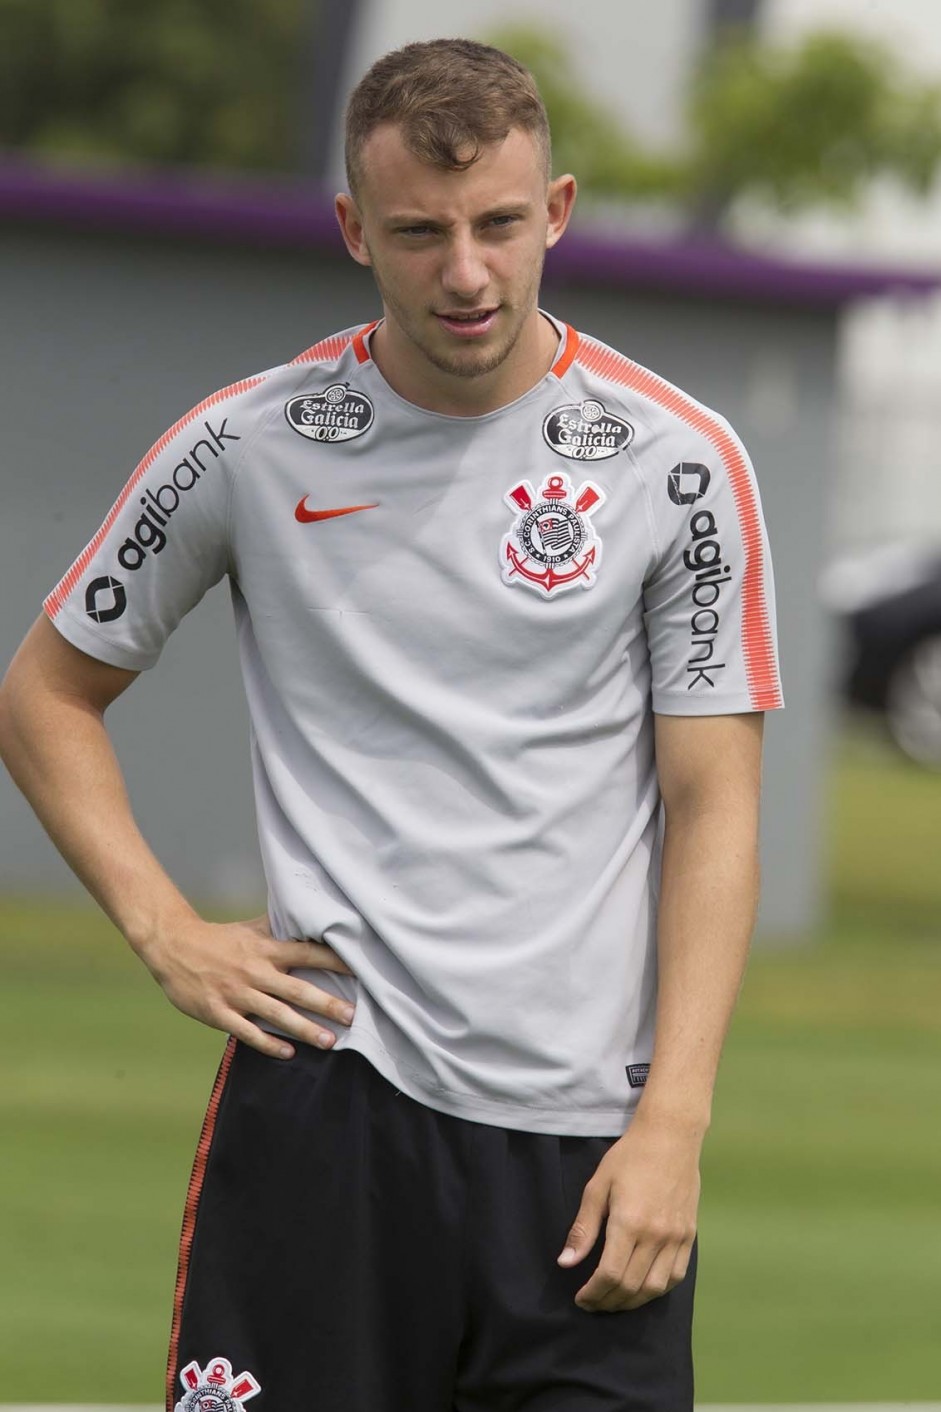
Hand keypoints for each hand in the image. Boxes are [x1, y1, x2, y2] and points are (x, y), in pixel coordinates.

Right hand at [138, 913, 355, 1058]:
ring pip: (276, 1014)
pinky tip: (288, 1053)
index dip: (334, 961)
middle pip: (297, 990)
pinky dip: (268, 1042)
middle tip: (352, 1016)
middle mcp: (255, 971)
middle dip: (326, 1004)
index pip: (307, 953)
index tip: (360, 969)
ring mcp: (237, 993)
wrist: (174, 946)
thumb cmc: (219, 939)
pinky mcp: (219, 1012)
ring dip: (304, 1029)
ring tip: (329, 1041)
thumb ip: (279, 928)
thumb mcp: (251, 928)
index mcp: (266, 949)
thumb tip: (308, 918)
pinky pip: (247, 1031)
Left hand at [557, 1113, 700, 1311]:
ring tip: (614, 1301)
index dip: (593, 1293)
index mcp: (629, 1222)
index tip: (580, 1298)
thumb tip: (566, 1263)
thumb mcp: (597, 1186)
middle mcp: (656, 1236)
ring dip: (633, 1303)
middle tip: (593, 1303)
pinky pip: (675, 1276)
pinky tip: (642, 1290)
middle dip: (608, 1302)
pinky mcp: (690, 1236)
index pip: (610, 1275)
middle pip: (632, 1287)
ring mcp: (677, 1238)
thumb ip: (583, 1228)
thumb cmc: (629, 1157)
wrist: (670, 1137)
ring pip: (655, 1288)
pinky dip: (657, 1290)